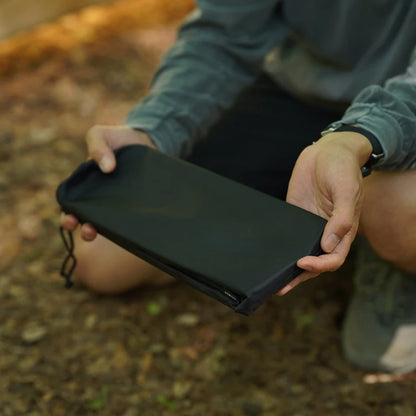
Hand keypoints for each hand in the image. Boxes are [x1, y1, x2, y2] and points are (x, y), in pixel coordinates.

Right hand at [61, 125, 156, 240]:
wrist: (145, 140)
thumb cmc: (117, 138)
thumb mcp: (101, 135)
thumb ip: (98, 147)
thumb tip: (107, 168)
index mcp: (86, 185)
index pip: (73, 206)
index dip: (68, 216)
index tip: (70, 221)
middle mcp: (101, 198)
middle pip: (89, 220)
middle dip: (85, 230)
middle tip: (88, 231)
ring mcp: (119, 202)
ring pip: (110, 222)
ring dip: (105, 230)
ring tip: (105, 232)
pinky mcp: (135, 203)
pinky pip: (130, 217)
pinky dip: (129, 223)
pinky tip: (132, 226)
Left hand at [278, 131, 371, 294]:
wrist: (327, 150)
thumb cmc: (342, 168)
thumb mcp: (346, 191)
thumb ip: (340, 219)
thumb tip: (328, 246)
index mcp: (342, 230)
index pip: (332, 258)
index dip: (319, 266)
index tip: (302, 263)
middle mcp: (325, 231)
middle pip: (314, 261)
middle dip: (299, 276)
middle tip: (280, 287)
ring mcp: (308, 224)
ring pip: (298, 251)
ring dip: (287, 266)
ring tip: (270, 279)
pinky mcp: (294, 214)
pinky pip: (286, 234)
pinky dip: (279, 245)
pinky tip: (267, 253)